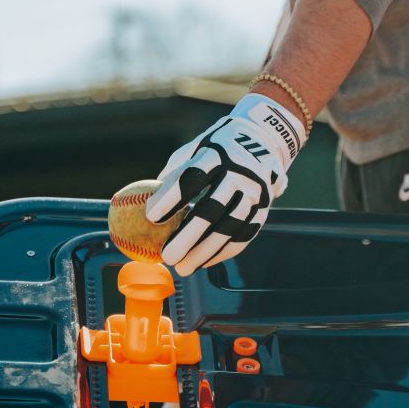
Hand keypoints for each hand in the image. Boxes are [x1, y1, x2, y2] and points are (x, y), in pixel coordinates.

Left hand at [145, 94, 305, 275]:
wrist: (265, 139)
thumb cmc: (216, 147)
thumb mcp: (195, 148)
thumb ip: (174, 173)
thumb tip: (144, 198)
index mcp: (217, 154)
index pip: (192, 177)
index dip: (171, 198)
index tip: (150, 217)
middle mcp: (239, 173)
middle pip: (212, 208)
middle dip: (188, 235)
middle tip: (167, 256)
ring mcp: (255, 192)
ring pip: (230, 227)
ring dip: (205, 251)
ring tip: (183, 268)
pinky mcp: (264, 208)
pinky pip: (243, 235)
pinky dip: (223, 252)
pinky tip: (203, 263)